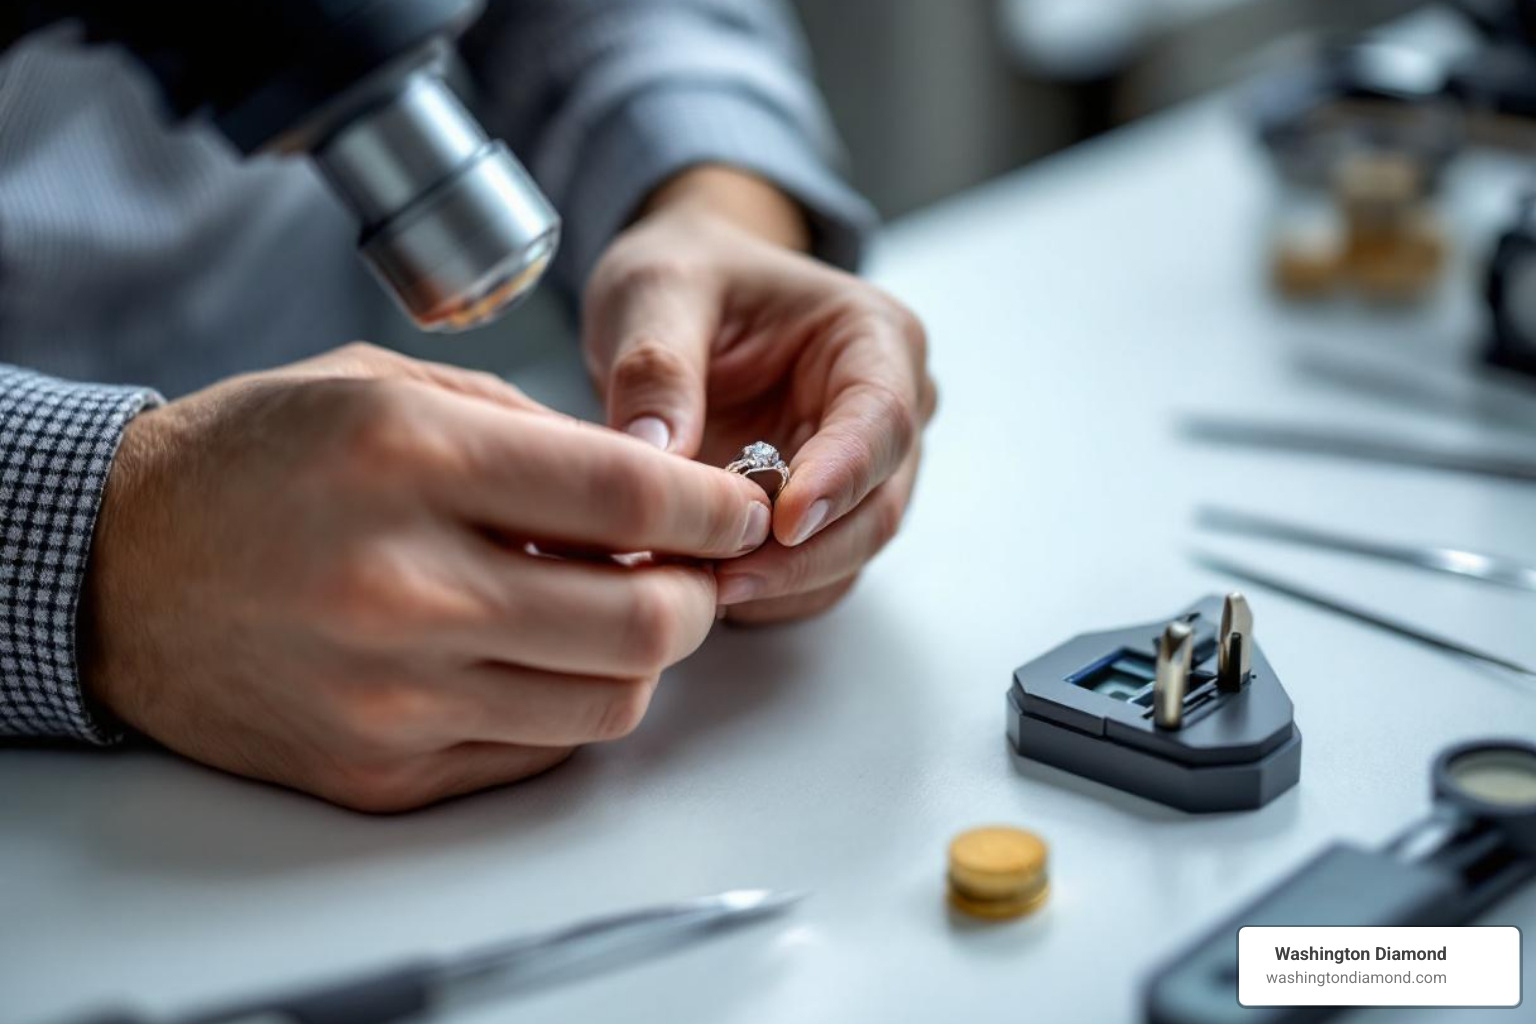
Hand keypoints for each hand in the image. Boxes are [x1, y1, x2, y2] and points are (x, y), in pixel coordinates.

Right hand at [81, 343, 771, 810]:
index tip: (740, 507)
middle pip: (643, 622)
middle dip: (699, 595)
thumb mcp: (389, 390)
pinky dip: (566, 703)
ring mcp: (392, 697)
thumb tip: (653, 492)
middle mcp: (404, 587)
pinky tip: (536, 654)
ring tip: (613, 609)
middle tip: (691, 570)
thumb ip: (533, 435)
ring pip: (608, 702)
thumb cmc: (256, 461)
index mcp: (410, 459)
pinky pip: (537, 752)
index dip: (714, 506)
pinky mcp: (381, 772)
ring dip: (641, 656)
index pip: (629, 498)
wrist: (118, 568)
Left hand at [583, 167, 935, 623]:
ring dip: (780, 583)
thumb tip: (657, 454)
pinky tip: (702, 589)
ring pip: (850, 554)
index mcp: (873, 336)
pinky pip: (812, 576)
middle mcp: (891, 409)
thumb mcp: (652, 291)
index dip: (838, 479)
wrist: (679, 297)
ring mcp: (865, 470)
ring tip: (695, 588)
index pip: (881, 420)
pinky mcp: (827, 516)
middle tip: (718, 579)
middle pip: (878, 506)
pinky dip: (766, 593)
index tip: (782, 525)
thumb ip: (656, 366)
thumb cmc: (684, 276)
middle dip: (802, 554)